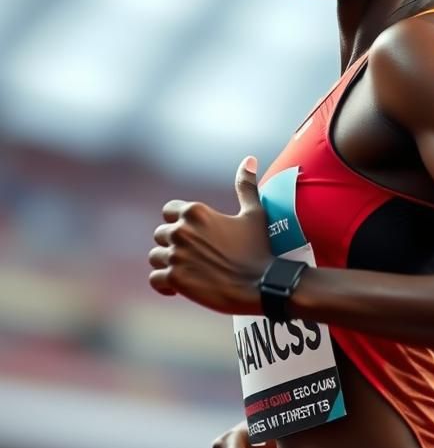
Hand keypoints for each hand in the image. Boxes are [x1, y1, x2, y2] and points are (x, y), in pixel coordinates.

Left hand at [148, 156, 271, 313]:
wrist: (263, 284)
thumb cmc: (260, 248)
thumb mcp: (254, 214)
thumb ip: (246, 186)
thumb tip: (249, 160)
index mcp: (196, 212)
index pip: (168, 211)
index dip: (179, 223)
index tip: (194, 235)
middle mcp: (181, 230)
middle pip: (161, 235)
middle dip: (174, 245)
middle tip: (196, 257)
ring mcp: (176, 255)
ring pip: (156, 257)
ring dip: (169, 264)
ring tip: (189, 271)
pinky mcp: (175, 278)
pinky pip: (155, 279)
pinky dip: (165, 284)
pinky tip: (180, 287)